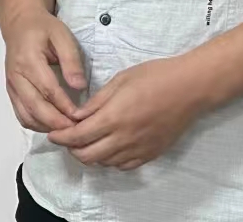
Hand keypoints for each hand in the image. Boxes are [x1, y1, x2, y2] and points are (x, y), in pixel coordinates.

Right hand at [2, 7, 86, 132]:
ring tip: (67, 130)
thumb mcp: (62, 36)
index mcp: (29, 60)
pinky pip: (21, 115)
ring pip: (26, 116)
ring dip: (46, 127)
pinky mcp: (11, 93)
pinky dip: (36, 124)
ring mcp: (12, 87)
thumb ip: (71, 60)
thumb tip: (79, 86)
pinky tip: (52, 125)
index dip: (64, 106)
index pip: (48, 90)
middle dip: (56, 122)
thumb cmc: (44, 28)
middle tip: (75, 130)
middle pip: (35, 107)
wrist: (20, 25)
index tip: (80, 116)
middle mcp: (16, 77)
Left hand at [46, 56, 208, 169]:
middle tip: (68, 138)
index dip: (61, 137)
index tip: (52, 133)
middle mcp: (123, 138)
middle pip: (87, 156)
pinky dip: (111, 160)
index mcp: (113, 117)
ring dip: (91, 155)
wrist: (190, 87)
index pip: (77, 136)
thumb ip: (97, 100)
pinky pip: (124, 165)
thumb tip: (78, 115)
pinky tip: (111, 147)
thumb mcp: (121, 79)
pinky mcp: (150, 154)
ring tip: (88, 141)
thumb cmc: (157, 76)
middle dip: (72, 149)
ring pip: (104, 163)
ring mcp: (138, 149)